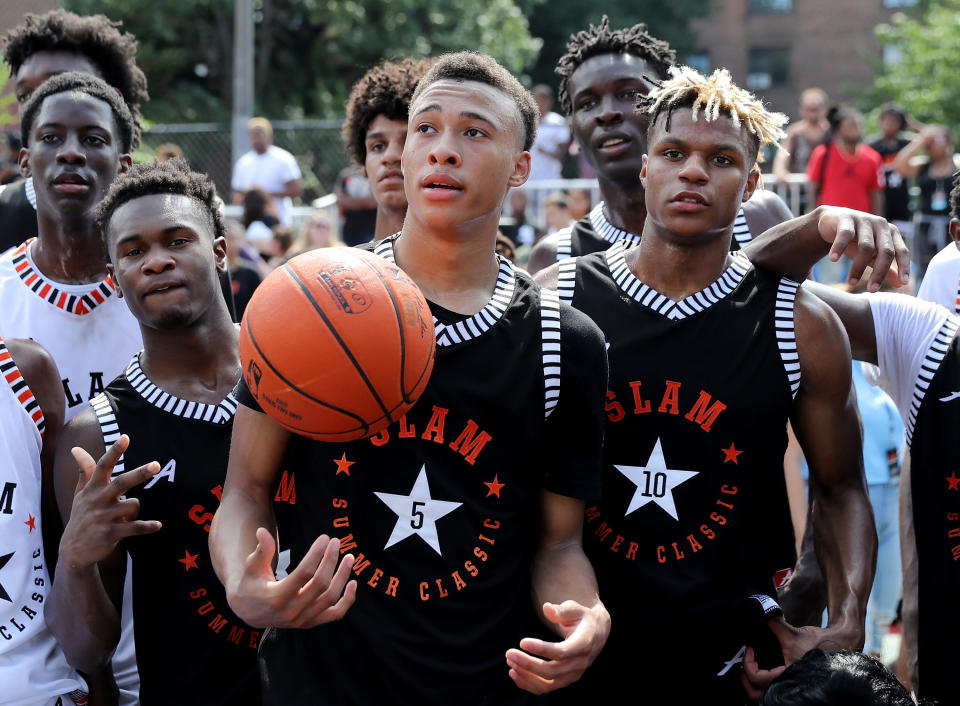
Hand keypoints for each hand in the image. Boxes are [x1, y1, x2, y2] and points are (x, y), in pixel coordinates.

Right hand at [59, 435, 161, 572]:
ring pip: (133, 504)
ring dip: (136, 508)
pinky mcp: (110, 533)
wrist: (73, 551)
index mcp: (92, 489)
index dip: (114, 452)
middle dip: (139, 473)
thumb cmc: (81, 516)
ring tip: (126, 516)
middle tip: (157, 464)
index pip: (103, 466)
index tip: (125, 437)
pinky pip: (134, 527)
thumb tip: (76, 448)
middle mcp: (98, 501)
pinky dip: (147, 526)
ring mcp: (104, 518)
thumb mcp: (80, 493)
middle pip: (122, 483)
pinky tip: (158, 525)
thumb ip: (84, 471)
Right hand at [226, 528, 356, 628]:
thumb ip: (261, 551)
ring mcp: (303, 620)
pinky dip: (348, 600)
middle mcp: (291, 612)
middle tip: (336, 542)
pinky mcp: (311, 623)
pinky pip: (335, 614)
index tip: (325, 538)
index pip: (303, 573)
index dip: (316, 554)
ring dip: (343, 576)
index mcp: (276, 597)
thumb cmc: (251, 585)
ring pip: (331, 598)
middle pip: (320, 584)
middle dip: (331, 561)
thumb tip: (262, 531)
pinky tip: (353, 582)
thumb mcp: (252, 568)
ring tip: (349, 557)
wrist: (250, 614)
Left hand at [505, 600, 609, 693]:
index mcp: (584, 643)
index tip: (522, 642)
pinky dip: (529, 684)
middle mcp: (580, 663)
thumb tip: (546, 608)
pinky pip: (546, 688)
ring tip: (510, 662)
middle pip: (552, 670)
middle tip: (509, 653)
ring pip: (548, 684)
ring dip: (527, 676)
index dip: (542, 649)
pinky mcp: (565, 680)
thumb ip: (561, 610)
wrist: (596, 632)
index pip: (562, 651)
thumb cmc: (582, 617)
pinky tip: (514, 672)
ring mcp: (573, 674)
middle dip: (528, 663)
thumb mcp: (575, 608)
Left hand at [740, 617, 850, 699]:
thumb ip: (776, 626)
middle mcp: (789, 685)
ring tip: (751, 668)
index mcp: (789, 675)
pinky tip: (761, 670)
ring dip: (753, 684)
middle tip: (745, 664)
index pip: (759, 679)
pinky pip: (772, 690)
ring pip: (764, 695)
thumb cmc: (817, 642)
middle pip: (757, 694)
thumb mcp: (793, 633)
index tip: (750, 650)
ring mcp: (791, 687)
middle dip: (746, 680)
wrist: (836, 645)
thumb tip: (763, 617)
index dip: (749, 664)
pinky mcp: (792, 683)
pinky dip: (763, 684)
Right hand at [816, 207, 909, 290]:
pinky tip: (833, 260)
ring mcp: (864, 220)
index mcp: (891, 233)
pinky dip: (839, 248)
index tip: (904, 283)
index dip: (904, 266)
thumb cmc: (856, 240)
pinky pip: (845, 235)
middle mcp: (880, 225)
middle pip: (885, 251)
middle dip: (879, 272)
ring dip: (858, 267)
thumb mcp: (871, 255)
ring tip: (851, 283)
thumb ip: (885, 268)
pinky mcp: (846, 218)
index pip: (901, 251)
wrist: (833, 221)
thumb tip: (900, 284)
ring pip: (865, 246)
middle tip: (872, 290)